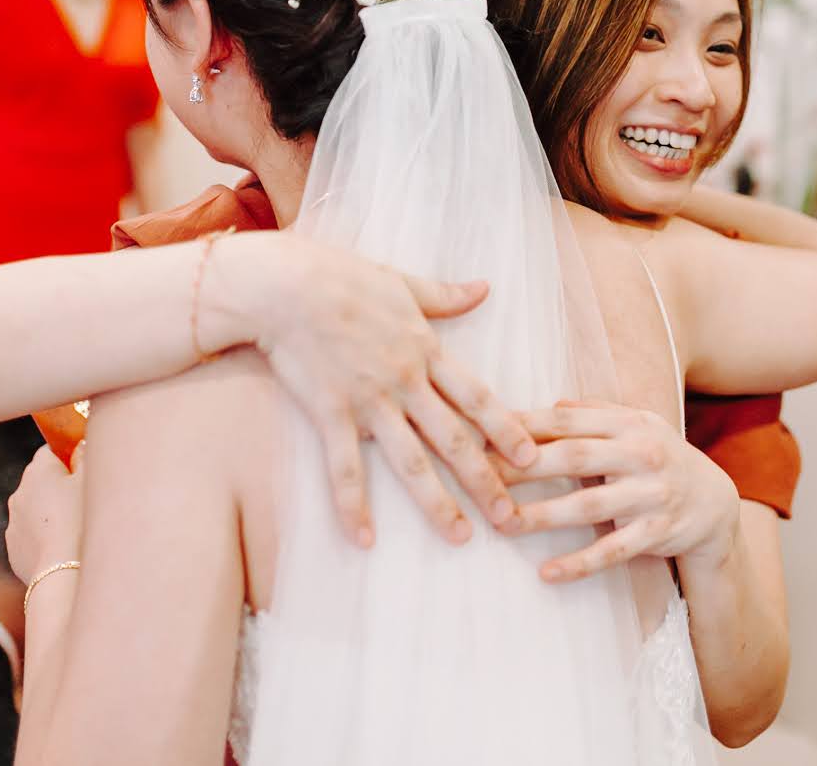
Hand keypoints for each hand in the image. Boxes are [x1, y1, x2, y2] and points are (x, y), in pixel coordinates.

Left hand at [6, 445, 84, 583]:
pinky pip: (32, 535)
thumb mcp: (92, 480)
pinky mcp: (14, 549)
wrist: (62, 574)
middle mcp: (19, 492)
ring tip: (77, 529)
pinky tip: (65, 548)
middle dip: (60, 486)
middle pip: (42, 480)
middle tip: (86, 501)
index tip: (86, 471)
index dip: (71, 457)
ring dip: (52, 513)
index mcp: (38, 469)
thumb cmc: (82, 521)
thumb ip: (86, 454)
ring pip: (35, 509)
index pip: (52, 449)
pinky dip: (45, 537)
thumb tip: (81, 444)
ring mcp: (14, 522)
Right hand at [211, 231, 533, 547]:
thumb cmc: (341, 276)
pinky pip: (344, 468)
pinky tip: (364, 539)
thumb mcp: (402, 282)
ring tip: (460, 536)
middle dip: (485, 481)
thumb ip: (444, 295)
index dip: (507, 429)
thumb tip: (484, 287)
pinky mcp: (330, 412)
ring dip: (437, 503)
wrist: (284, 285)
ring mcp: (368, 400)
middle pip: (454, 438)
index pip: (477, 397)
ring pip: (410, 461)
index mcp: (425, 349)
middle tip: (511, 518)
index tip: (531, 458)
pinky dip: (353, 506)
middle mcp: (404, 381)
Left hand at [502, 402, 740, 583]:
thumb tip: (551, 404)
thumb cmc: (661, 458)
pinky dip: (580, 563)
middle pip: (574, 458)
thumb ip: (595, 414)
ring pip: (589, 506)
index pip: (569, 421)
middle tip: (481, 478)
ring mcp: (651, 495)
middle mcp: (642, 455)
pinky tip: (547, 572)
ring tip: (503, 523)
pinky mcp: (657, 532)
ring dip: (544, 515)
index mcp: (630, 424)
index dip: (526, 426)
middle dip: (524, 468)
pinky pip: (614, 551)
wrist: (715, 502)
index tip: (484, 433)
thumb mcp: (638, 425)